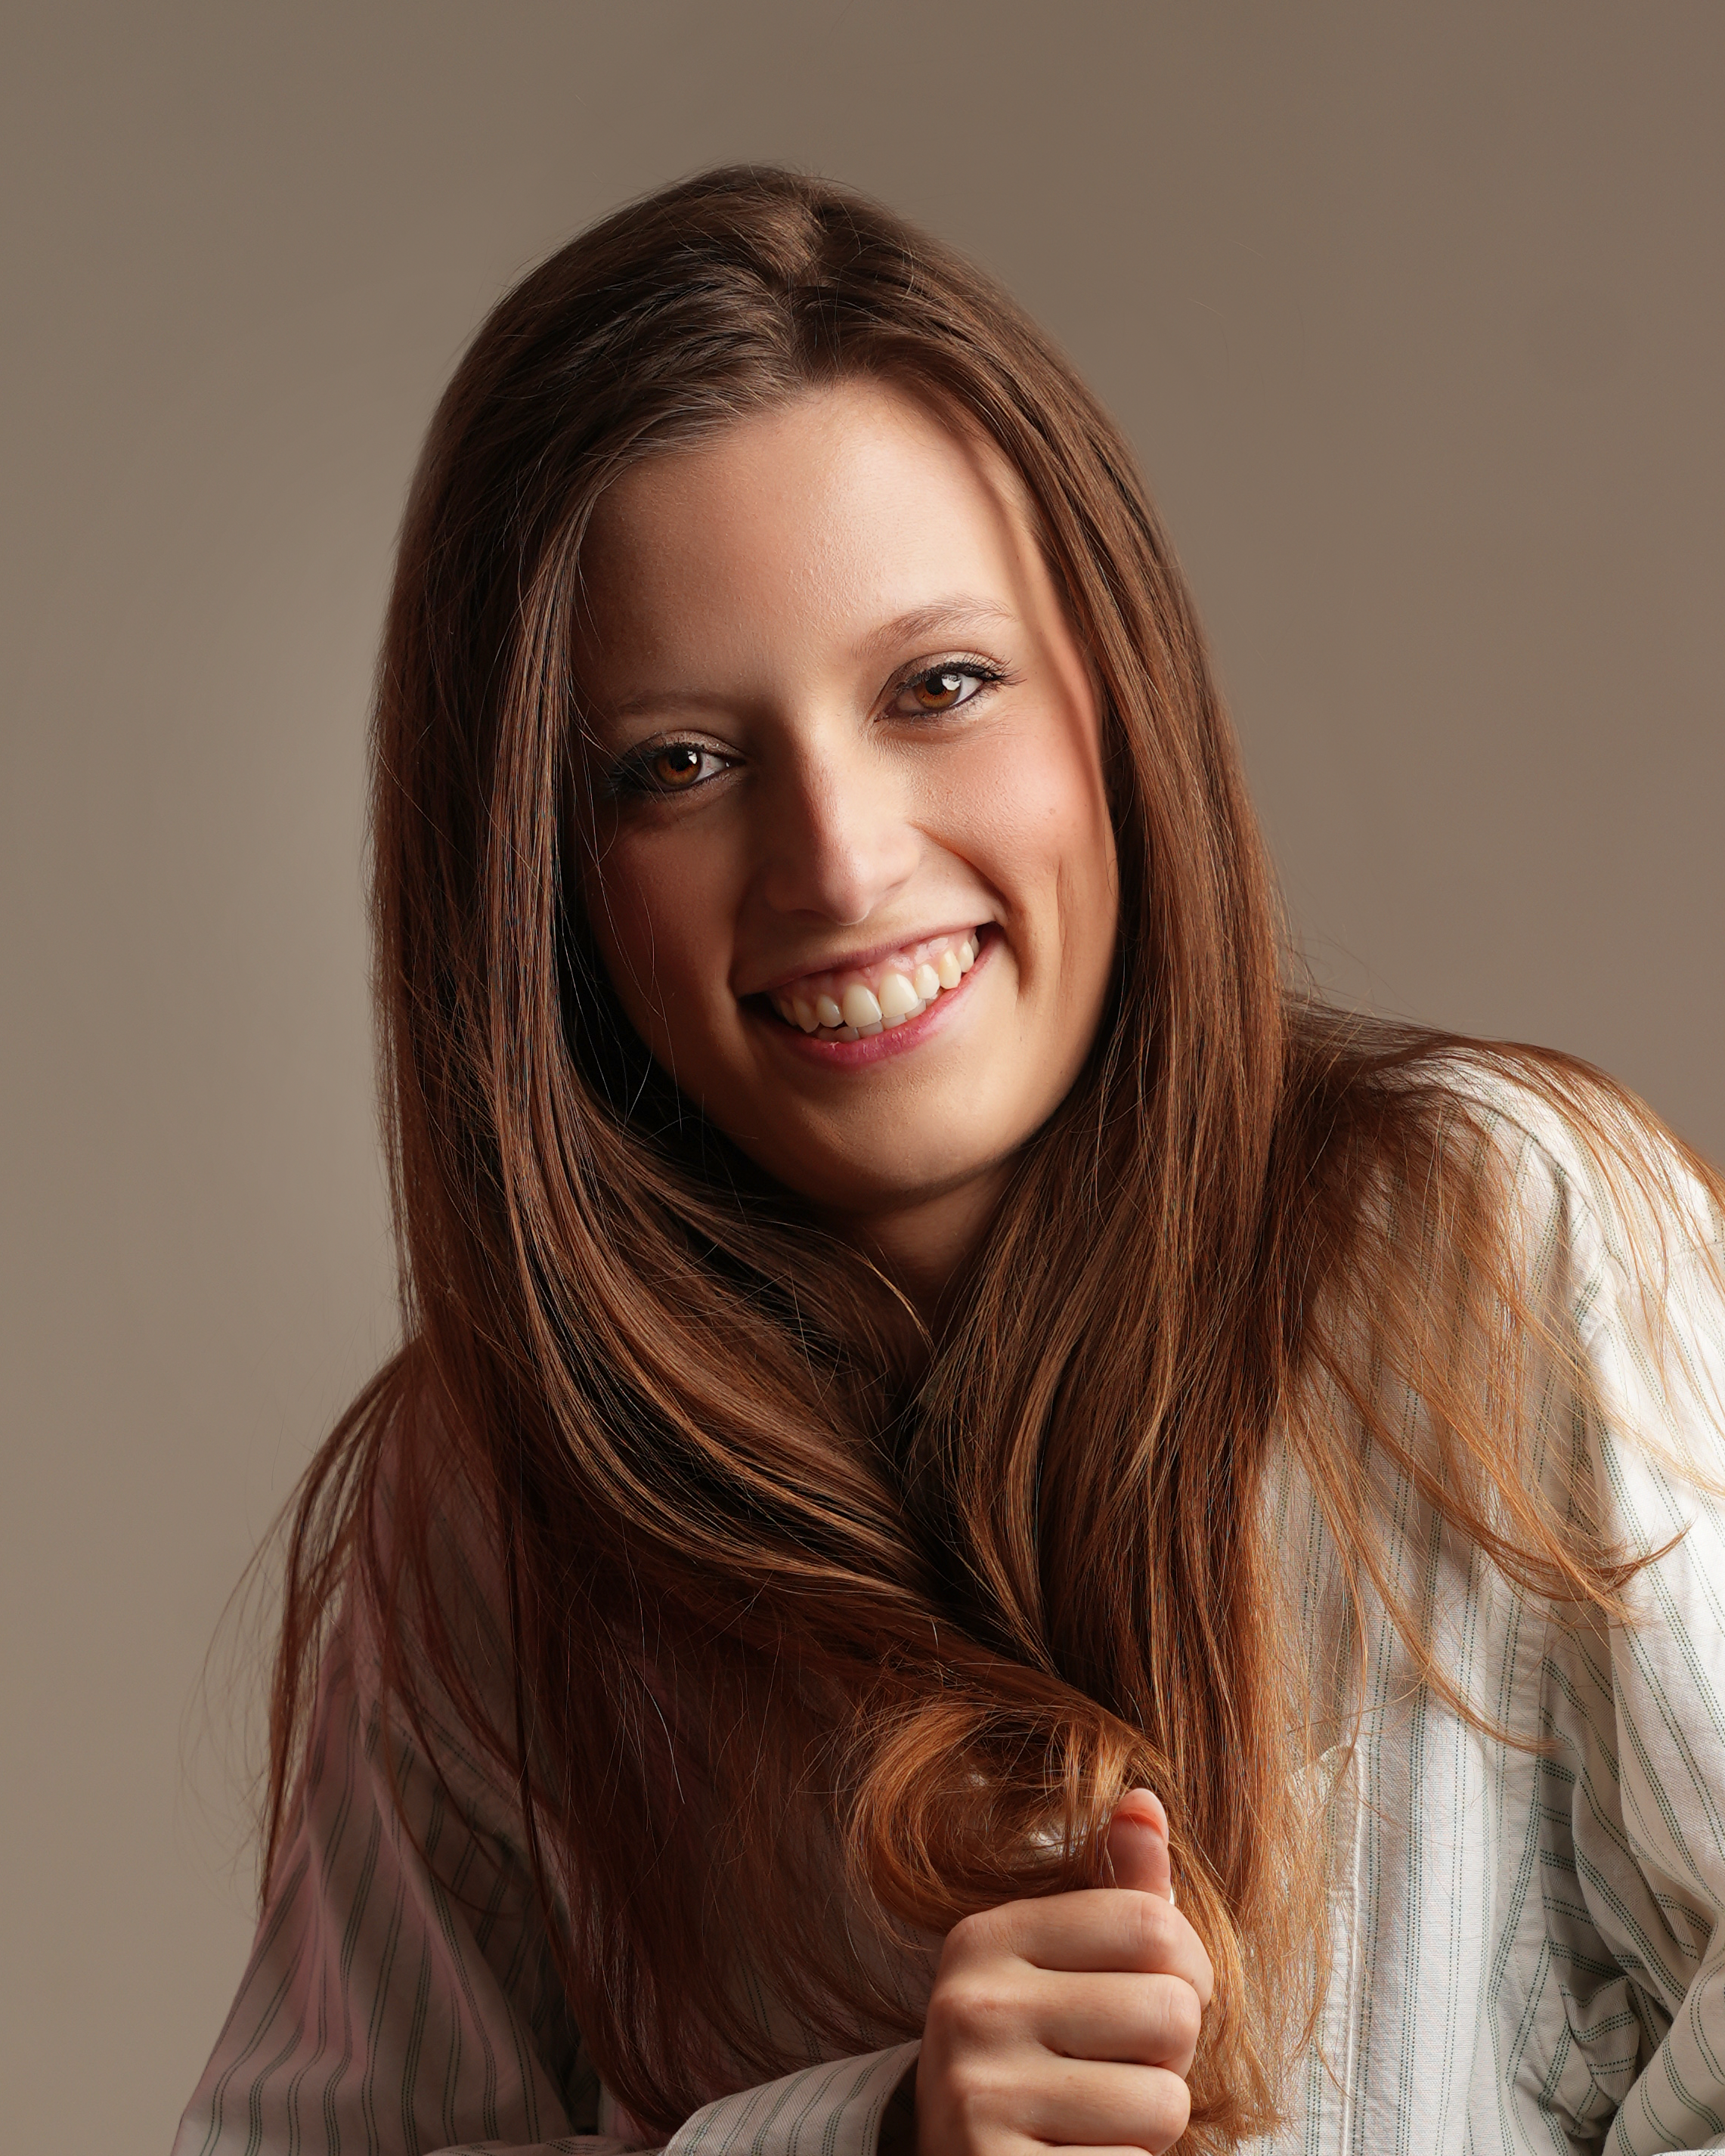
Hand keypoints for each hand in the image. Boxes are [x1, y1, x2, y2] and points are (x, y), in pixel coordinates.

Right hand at [913, 1789, 1210, 2154]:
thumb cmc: (1041, 2061)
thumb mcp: (1068, 1969)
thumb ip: (1117, 1893)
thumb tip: (1145, 1801)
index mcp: (987, 1939)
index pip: (1154, 1924)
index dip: (1188, 1971)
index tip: (1154, 1998)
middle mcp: (970, 2007)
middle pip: (1170, 2011)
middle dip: (1171, 2055)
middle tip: (1116, 2071)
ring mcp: (978, 2098)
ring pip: (1165, 2100)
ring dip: (1151, 2123)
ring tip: (1095, 2122)